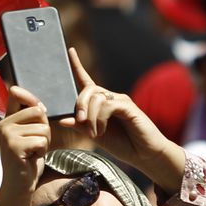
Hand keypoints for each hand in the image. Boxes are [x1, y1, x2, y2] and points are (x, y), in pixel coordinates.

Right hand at [0, 86, 51, 192]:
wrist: (19, 186)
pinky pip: (41, 141)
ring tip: (32, 152)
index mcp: (6, 119)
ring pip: (43, 128)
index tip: (38, 111)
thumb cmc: (27, 160)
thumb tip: (40, 106)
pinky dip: (42, 151)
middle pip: (38, 111)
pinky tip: (31, 158)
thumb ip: (33, 119)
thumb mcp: (30, 135)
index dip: (32, 98)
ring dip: (44, 142)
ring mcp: (7, 135)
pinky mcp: (14, 146)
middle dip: (45, 128)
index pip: (16, 93)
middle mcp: (3, 124)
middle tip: (35, 143)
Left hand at [58, 48, 184, 189]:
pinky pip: (107, 105)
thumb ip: (81, 126)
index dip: (77, 66)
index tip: (69, 50)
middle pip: (88, 89)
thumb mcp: (96, 135)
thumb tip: (62, 119)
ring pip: (96, 97)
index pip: (87, 80)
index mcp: (101, 103)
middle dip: (80, 104)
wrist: (144, 154)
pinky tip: (101, 130)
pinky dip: (100, 119)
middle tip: (80, 121)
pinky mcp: (128, 106)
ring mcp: (120, 100)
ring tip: (94, 133)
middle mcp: (111, 98)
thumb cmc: (122, 144)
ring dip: (90, 117)